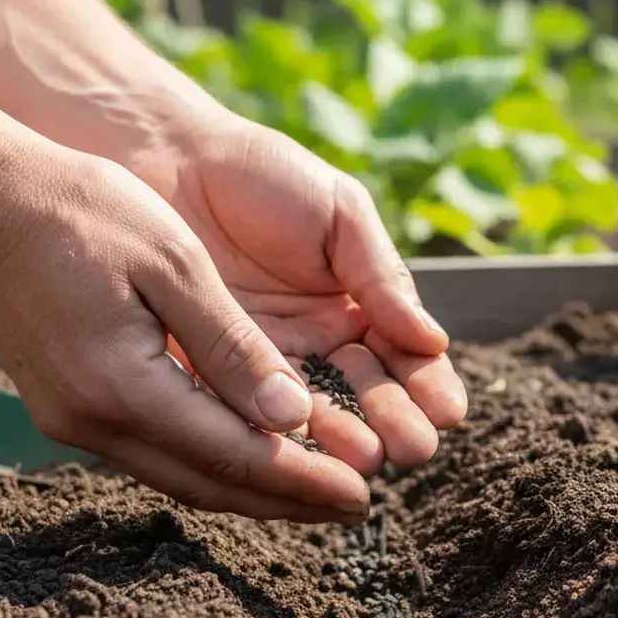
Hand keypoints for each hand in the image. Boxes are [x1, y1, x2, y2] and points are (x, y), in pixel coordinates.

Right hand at [0, 140, 371, 523]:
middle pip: (210, 486)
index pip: (235, 457)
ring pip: (181, 477)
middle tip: (352, 506)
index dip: (303, 480)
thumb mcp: (176, 265)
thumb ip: (233, 347)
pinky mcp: (67, 407)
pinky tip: (245, 453)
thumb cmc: (86, 212)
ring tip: (313, 492)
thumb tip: (292, 418)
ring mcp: (72, 421)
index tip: (361, 494)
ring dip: (250, 489)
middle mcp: (93, 422)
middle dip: (286, 502)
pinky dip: (210, 463)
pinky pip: (155, 453)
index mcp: (124, 386)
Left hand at [128, 108, 468, 477]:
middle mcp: (319, 347)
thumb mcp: (341, 214)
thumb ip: (381, 275)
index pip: (406, 360)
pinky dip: (277, 436)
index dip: (428, 387)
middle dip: (393, 424)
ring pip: (315, 416)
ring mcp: (267, 366)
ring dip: (345, 440)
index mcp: (361, 308)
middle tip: (411, 447)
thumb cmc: (264, 176)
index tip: (446, 411)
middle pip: (367, 399)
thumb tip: (433, 341)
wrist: (170, 160)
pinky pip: (250, 414)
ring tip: (365, 457)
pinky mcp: (214, 375)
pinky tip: (301, 450)